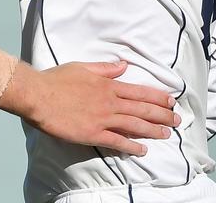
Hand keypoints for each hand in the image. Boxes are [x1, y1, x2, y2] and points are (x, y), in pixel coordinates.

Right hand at [0, 61, 179, 156]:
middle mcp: (110, 102)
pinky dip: (132, 146)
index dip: (158, 97)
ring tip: (166, 134)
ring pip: (135, 125)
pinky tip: (142, 150)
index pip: (139, 92)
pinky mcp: (93, 134)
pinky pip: (117, 141)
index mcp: (108, 85)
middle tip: (177, 120)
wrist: (38, 95)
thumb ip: (104, 68)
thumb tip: (123, 65)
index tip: (171, 101)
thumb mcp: (82, 67)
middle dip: (163, 115)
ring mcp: (103, 119)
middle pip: (142, 109)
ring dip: (153, 130)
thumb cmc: (56, 80)